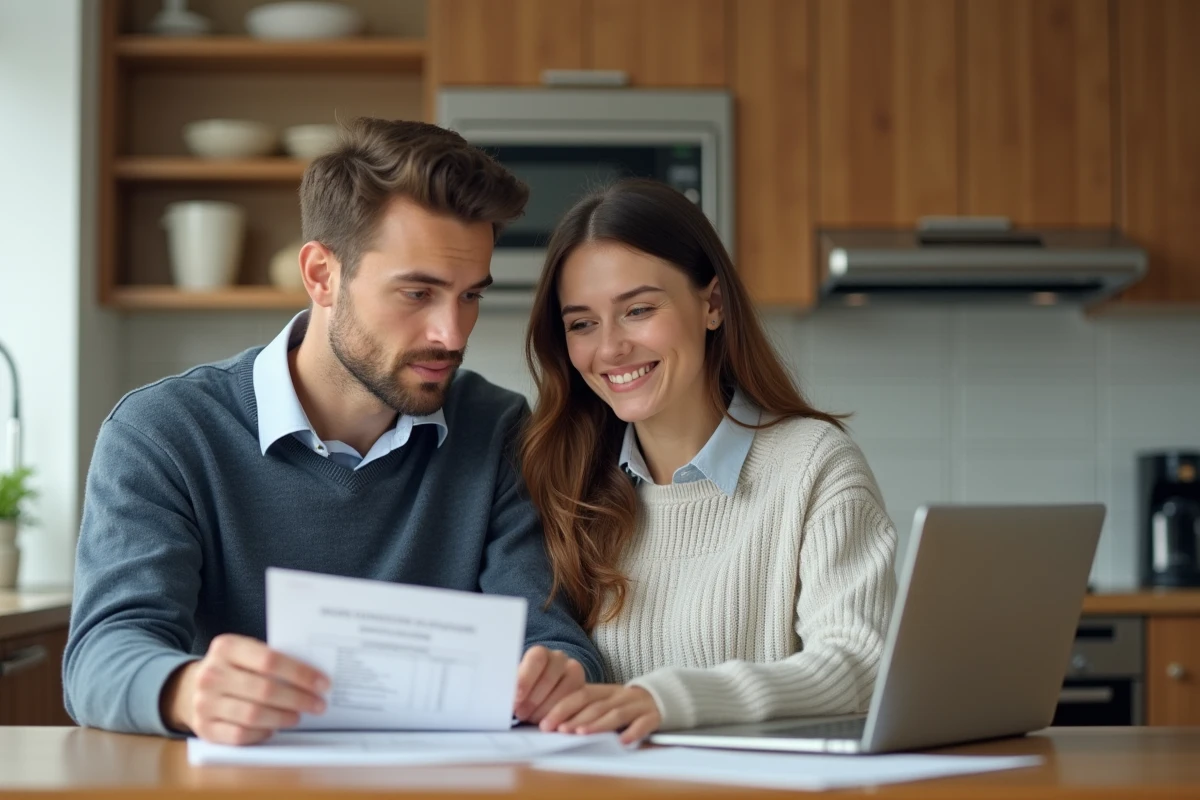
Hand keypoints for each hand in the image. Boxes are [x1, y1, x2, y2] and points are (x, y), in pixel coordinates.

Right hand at [160, 633, 329, 744]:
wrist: (189, 686)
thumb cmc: (233, 667)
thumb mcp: (245, 652)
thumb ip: (271, 658)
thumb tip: (313, 675)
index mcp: (226, 647)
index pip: (270, 660)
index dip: (300, 673)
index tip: (323, 683)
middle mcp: (211, 674)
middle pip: (265, 690)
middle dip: (298, 699)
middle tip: (319, 704)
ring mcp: (204, 703)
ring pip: (254, 715)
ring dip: (283, 717)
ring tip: (299, 715)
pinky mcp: (204, 728)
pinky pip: (240, 735)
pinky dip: (262, 733)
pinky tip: (274, 728)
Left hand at [513, 645, 585, 723]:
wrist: (538, 698)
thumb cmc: (523, 692)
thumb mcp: (513, 686)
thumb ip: (510, 687)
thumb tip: (503, 693)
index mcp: (540, 653)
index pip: (536, 659)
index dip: (525, 678)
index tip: (516, 698)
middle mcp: (559, 659)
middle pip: (548, 678)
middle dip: (532, 700)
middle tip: (520, 713)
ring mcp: (574, 673)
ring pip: (563, 692)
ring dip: (545, 710)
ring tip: (531, 718)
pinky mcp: (583, 690)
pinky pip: (575, 704)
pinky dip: (559, 716)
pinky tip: (547, 723)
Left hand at [540, 683, 661, 744]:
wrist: (660, 696)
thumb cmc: (623, 704)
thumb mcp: (604, 700)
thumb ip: (583, 708)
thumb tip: (552, 724)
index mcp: (604, 691)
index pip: (580, 695)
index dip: (562, 708)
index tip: (546, 723)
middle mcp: (619, 696)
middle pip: (595, 705)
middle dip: (576, 718)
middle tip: (560, 730)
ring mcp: (636, 705)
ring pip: (616, 713)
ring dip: (598, 724)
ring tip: (582, 734)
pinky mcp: (653, 716)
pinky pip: (643, 723)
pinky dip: (633, 732)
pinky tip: (623, 741)